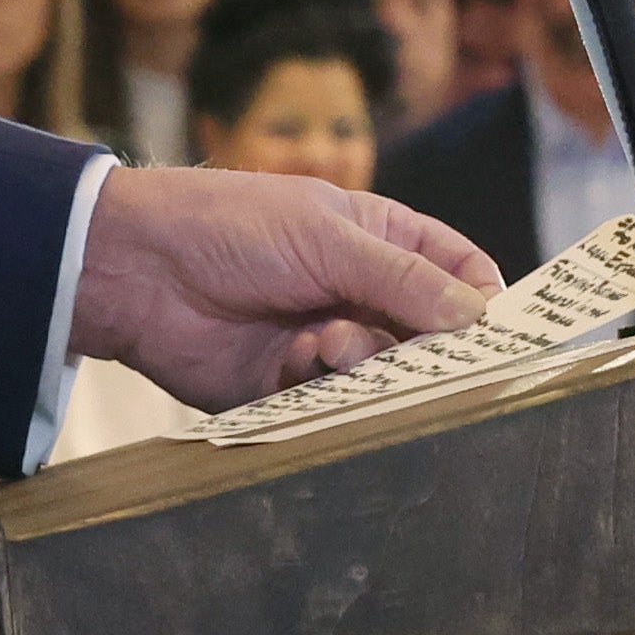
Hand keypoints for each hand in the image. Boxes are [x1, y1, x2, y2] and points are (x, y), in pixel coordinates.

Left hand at [71, 166, 494, 407]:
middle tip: (414, 357)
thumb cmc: (232, 227)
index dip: (482, 304)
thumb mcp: (327, 237)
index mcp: (381, 240)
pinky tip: (292, 362)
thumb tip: (476, 314)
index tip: (495, 335)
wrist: (139, 270)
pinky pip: (333, 406)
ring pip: (383, 377)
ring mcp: (328, 343)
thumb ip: (402, 277)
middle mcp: (362, 295)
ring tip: (324, 344)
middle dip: (424, 350)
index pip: (458, 274)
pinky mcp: (290, 389)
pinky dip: (322, 391)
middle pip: (429, 338)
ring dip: (362, 364)